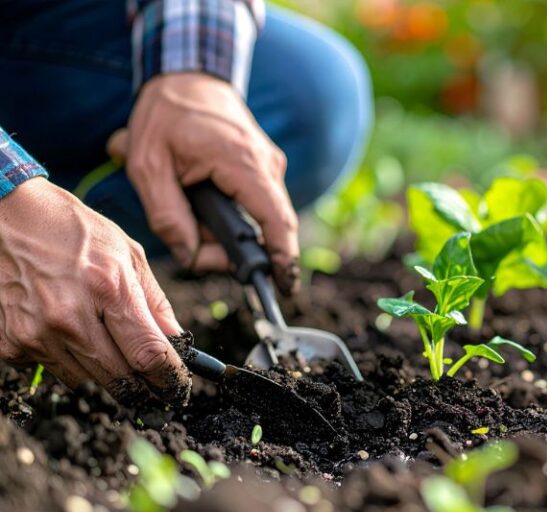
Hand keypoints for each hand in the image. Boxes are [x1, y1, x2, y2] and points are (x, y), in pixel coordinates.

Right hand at [0, 178, 190, 405]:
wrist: (10, 217)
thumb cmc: (74, 231)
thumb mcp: (128, 254)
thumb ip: (155, 303)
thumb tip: (177, 341)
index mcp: (107, 290)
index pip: (149, 355)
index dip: (169, 379)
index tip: (177, 388)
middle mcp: (69, 318)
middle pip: (120, 379)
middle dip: (141, 386)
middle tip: (152, 384)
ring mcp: (37, 334)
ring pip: (87, 381)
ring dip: (104, 372)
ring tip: (104, 341)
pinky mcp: (12, 344)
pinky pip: (53, 371)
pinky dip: (68, 360)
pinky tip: (67, 332)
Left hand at [109, 72, 299, 294]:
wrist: (189, 76)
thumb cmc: (166, 116)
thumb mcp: (148, 167)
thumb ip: (167, 218)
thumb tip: (192, 257)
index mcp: (243, 163)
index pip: (276, 221)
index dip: (283, 258)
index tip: (285, 287)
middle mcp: (267, 165)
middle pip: (267, 227)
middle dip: (234, 250)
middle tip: (196, 250)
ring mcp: (270, 166)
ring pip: (260, 219)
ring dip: (227, 231)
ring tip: (189, 214)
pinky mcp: (265, 169)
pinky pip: (256, 206)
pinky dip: (232, 217)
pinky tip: (203, 204)